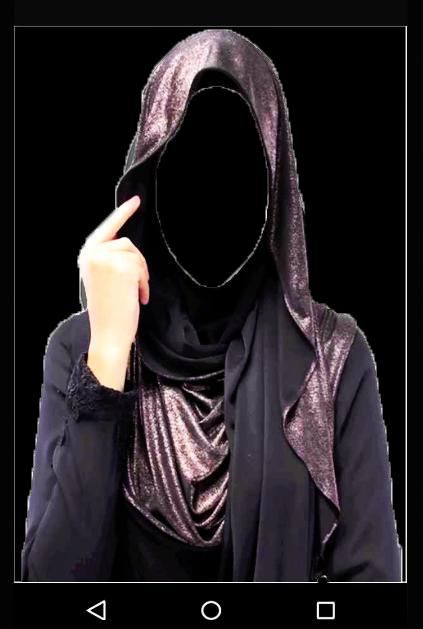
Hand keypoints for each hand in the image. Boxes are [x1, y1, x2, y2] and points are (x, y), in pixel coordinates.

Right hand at [78, 195, 148, 389]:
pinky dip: (144, 283)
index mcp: (87, 255)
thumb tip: (128, 246)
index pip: (107, 228)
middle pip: (127, 243)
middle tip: (136, 286)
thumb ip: (110, 259)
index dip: (123, 213)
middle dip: (137, 264)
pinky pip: (142, 268)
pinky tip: (139, 298)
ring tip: (136, 294)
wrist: (108, 332)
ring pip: (136, 255)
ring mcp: (107, 258)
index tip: (136, 200)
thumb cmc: (108, 310)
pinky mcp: (123, 267)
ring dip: (141, 275)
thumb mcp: (103, 278)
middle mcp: (93, 253)